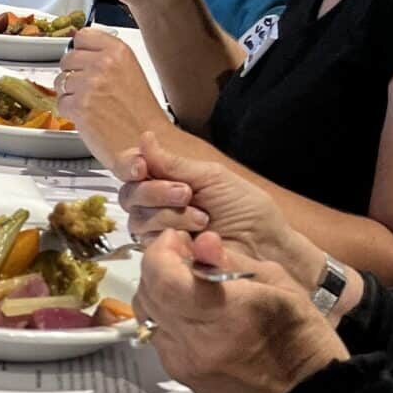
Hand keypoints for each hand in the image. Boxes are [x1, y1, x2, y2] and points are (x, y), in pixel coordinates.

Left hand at [55, 28, 171, 172]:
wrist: (146, 141)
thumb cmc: (141, 113)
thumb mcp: (130, 72)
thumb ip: (106, 60)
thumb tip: (81, 53)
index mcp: (119, 51)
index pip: (82, 36)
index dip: (79, 51)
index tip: (83, 60)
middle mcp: (103, 64)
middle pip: (67, 59)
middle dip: (73, 74)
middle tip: (88, 89)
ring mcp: (90, 85)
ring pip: (60, 82)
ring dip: (69, 94)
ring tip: (91, 105)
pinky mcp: (79, 106)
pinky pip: (61, 103)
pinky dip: (69, 112)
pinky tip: (88, 117)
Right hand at [115, 129, 323, 281]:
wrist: (263, 244)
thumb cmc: (244, 208)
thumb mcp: (210, 177)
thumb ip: (172, 163)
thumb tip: (144, 138)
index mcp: (167, 178)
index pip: (131, 168)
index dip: (128, 165)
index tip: (141, 167)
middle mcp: (156, 203)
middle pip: (129, 193)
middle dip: (156, 192)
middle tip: (187, 194)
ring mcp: (156, 230)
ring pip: (138, 218)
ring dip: (170, 215)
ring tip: (203, 219)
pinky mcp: (161, 254)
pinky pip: (148, 241)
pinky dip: (174, 233)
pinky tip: (197, 237)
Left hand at [135, 231, 346, 392]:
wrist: (307, 391)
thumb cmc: (300, 332)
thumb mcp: (279, 285)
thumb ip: (232, 261)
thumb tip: (201, 240)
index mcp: (225, 313)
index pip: (163, 278)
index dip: (160, 252)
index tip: (176, 240)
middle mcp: (196, 341)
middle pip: (149, 294)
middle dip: (158, 268)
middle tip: (182, 258)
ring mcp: (184, 363)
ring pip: (148, 317)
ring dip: (159, 294)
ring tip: (188, 287)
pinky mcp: (181, 376)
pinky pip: (160, 339)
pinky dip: (168, 319)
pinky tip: (193, 316)